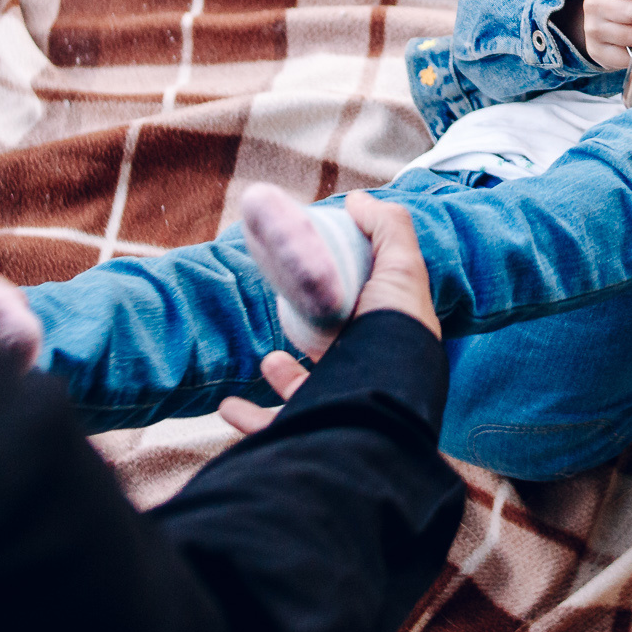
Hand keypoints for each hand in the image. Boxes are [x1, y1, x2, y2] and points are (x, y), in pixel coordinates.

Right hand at [217, 191, 438, 431]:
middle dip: (313, 341)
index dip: (347, 302)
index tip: (318, 286)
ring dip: (284, 376)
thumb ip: (386, 227)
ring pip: (310, 393)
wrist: (380, 395)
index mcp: (390, 339)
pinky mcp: (313, 430)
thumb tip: (358, 200)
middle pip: (340, 358)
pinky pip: (275, 428)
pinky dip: (249, 418)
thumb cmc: (394, 330)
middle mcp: (371, 376)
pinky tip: (229, 407)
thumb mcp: (402, 266)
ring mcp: (343, 406)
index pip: (370, 320)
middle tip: (292, 321)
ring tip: (269, 361)